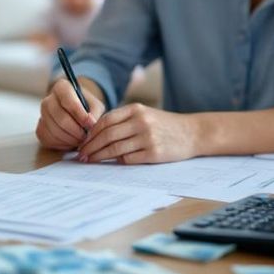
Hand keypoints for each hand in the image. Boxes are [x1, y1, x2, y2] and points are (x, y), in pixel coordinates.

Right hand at [35, 77, 105, 150]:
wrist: (76, 115)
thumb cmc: (87, 108)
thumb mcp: (95, 106)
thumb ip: (95, 113)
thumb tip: (90, 124)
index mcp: (62, 88)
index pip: (68, 101)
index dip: (80, 115)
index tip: (90, 124)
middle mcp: (48, 100)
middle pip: (61, 118)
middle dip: (76, 131)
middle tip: (87, 136)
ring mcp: (42, 115)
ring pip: (55, 131)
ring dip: (71, 139)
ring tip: (81, 139)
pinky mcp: (40, 130)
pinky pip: (50, 140)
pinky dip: (63, 144)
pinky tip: (71, 141)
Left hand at [77, 103, 202, 163]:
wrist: (192, 133)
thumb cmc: (164, 125)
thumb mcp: (145, 114)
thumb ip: (123, 121)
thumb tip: (95, 134)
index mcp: (136, 109)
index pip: (106, 121)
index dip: (91, 133)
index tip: (82, 142)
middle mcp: (141, 122)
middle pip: (107, 135)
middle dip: (91, 147)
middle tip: (81, 156)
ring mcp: (148, 137)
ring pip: (115, 149)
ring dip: (100, 157)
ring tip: (91, 161)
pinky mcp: (154, 153)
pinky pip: (129, 159)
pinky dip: (118, 161)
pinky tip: (112, 163)